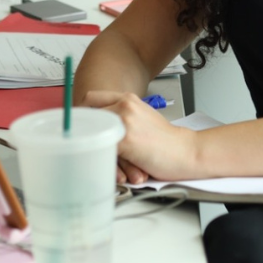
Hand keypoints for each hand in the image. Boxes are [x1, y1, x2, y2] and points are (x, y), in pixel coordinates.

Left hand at [83, 90, 198, 183]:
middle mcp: (124, 105)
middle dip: (80, 129)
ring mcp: (124, 121)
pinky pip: (100, 148)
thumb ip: (121, 115)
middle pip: (86, 113)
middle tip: (78, 142)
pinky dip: (99, 158)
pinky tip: (103, 165)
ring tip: (91, 156)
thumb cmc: (164, 140)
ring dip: (89, 144)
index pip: (91, 98)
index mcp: (128, 98)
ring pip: (91, 131)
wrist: (184, 151)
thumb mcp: (142, 117)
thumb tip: (96, 124)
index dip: (81, 112)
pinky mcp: (125, 140)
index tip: (78, 125)